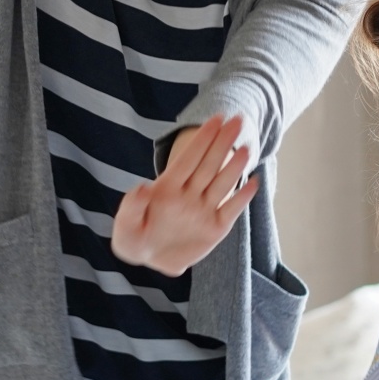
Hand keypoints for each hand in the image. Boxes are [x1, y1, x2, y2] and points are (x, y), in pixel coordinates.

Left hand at [111, 115, 257, 276]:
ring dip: (235, 166)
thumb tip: (142, 186)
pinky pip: (232, 210)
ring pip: (222, 183)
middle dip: (223, 142)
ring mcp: (204, 210)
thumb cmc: (134, 239)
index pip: (189, 159)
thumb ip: (131, 206)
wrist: (149, 260)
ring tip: (247, 148)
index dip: (202, 139)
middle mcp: (189, 195)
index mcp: (167, 189)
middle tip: (238, 120)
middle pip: (209, 164)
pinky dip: (242, 198)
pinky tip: (254, 183)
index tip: (216, 119)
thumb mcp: (125, 227)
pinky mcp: (215, 229)